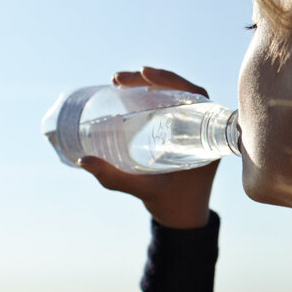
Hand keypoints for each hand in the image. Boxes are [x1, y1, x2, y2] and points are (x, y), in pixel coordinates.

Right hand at [77, 67, 218, 228]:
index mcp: (208, 137)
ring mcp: (191, 128)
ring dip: (148, 84)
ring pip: (173, 95)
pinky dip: (149, 95)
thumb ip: (115, 178)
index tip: (145, 72)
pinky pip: (168, 105)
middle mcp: (202, 128)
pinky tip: (127, 92)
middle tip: (119, 78)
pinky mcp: (179, 131)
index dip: (172, 79)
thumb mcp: (145, 190)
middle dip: (151, 78)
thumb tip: (83, 160)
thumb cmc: (172, 205)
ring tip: (118, 81)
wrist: (182, 219)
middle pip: (181, 90)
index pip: (196, 95)